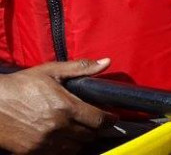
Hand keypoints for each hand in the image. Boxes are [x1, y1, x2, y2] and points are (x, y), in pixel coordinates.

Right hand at [0, 59, 115, 153]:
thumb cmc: (21, 85)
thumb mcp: (51, 71)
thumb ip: (81, 68)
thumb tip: (106, 62)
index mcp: (66, 107)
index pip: (99, 120)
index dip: (110, 120)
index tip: (112, 118)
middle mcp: (58, 127)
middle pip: (89, 136)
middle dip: (95, 129)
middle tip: (94, 122)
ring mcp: (44, 142)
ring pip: (75, 148)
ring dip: (80, 141)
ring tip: (79, 130)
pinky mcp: (32, 152)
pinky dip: (64, 149)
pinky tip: (62, 139)